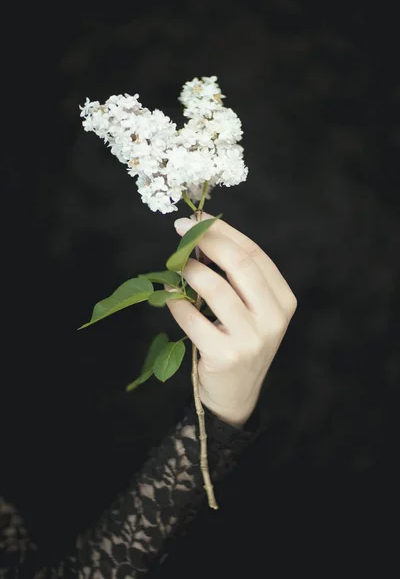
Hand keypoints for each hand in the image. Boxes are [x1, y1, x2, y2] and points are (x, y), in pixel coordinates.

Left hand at [167, 212, 296, 428]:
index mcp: (283, 301)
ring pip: (215, 288)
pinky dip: (175, 303)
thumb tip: (201, 236)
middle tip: (182, 229)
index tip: (199, 218)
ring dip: (190, 270)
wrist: (235, 394)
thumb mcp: (250, 310)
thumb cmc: (240, 342)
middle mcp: (273, 318)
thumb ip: (235, 277)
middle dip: (208, 240)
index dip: (224, 232)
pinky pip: (192, 319)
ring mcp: (252, 339)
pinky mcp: (226, 355)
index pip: (255, 254)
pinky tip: (169, 298)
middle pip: (240, 264)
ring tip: (177, 266)